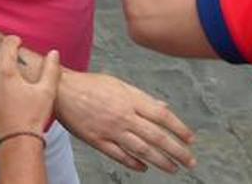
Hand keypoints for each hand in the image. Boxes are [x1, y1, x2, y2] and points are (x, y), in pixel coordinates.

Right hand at [54, 69, 194, 172]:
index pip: (162, 116)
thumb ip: (141, 97)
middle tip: (190, 161)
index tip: (190, 139)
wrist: (60, 89)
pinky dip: (134, 163)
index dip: (180, 129)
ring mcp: (110, 129)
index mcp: (129, 99)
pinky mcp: (97, 140)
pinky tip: (143, 167)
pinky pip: (119, 155)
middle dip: (177, 151)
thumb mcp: (118, 83)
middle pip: (157, 136)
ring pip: (142, 150)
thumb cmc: (88, 84)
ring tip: (173, 168)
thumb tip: (163, 106)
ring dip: (161, 161)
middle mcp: (123, 115)